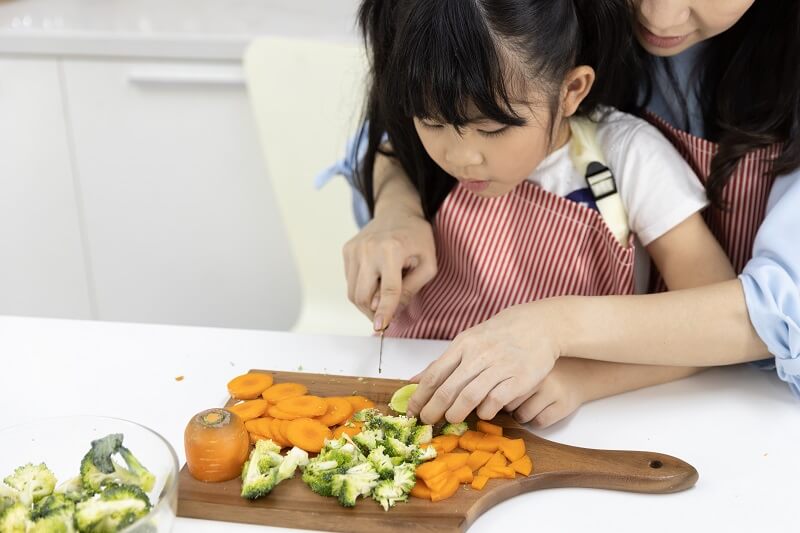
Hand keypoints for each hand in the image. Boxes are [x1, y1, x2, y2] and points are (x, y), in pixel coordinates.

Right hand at [343, 208, 436, 329]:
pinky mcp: (347, 250)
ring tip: (383, 297)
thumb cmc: (417, 238)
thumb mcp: (428, 264)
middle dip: (374, 312)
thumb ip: (412, 288)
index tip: (380, 328)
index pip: (388, 289)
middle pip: (363, 295)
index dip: (385, 312)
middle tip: (386, 316)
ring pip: (353, 291)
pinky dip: (362, 289)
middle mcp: (368, 249)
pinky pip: (350, 281)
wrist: (397, 211)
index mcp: (392, 249)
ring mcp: (354, 249)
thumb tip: (392, 311)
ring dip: (367, 303)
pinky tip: (375, 280)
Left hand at [406, 301, 563, 423]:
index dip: (420, 396)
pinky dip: (485, 410)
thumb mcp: (468, 341)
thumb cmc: (500, 335)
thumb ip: (444, 362)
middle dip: (433, 409)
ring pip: (469, 396)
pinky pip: (496, 400)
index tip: (411, 411)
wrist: (539, 325)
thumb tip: (414, 381)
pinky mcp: (519, 379)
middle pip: (448, 388)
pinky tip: (482, 413)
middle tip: (426, 421)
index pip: (434, 374)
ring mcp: (499, 367)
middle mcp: (478, 355)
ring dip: (456, 412)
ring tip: (450, 420)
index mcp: (463, 345)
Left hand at [504, 358, 587, 427]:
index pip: (499, 390)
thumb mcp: (526, 366)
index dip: (499, 396)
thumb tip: (485, 397)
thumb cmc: (544, 372)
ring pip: (522, 416)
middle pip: (509, 404)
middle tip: (517, 401)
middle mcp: (538, 378)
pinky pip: (539, 422)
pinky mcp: (563, 406)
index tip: (502, 394)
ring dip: (521, 417)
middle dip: (509, 407)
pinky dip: (535, 422)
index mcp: (525, 366)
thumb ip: (507, 375)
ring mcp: (552, 392)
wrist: (579, 372)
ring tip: (527, 407)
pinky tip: (539, 413)